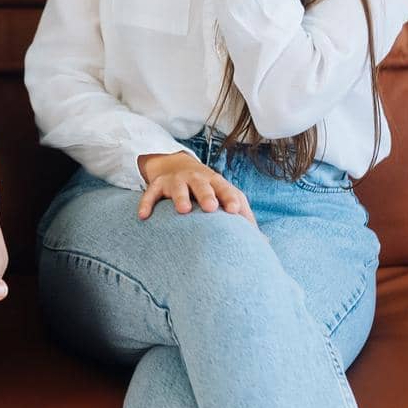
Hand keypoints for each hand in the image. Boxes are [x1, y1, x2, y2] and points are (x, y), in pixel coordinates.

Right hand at [136, 151, 256, 225]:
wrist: (179, 166)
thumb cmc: (210, 191)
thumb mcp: (225, 197)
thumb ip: (242, 217)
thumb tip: (263, 241)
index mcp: (216, 183)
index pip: (225, 189)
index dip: (230, 198)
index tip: (234, 211)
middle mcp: (196, 179)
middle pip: (202, 185)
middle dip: (206, 195)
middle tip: (210, 208)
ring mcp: (176, 181)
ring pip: (178, 187)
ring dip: (180, 197)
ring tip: (182, 210)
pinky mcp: (158, 185)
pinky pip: (151, 193)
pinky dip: (147, 203)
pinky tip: (144, 216)